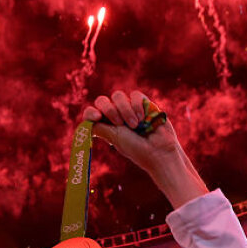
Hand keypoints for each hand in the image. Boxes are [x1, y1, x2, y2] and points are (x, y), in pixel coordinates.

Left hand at [85, 90, 207, 209]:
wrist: (160, 151)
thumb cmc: (137, 149)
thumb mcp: (114, 138)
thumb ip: (100, 127)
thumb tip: (87, 120)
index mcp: (106, 126)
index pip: (91, 113)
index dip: (91, 112)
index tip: (97, 117)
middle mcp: (116, 116)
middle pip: (102, 100)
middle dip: (109, 109)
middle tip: (119, 123)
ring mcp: (130, 109)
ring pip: (118, 96)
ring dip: (125, 109)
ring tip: (135, 125)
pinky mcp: (144, 104)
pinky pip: (135, 95)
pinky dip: (136, 105)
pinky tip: (142, 117)